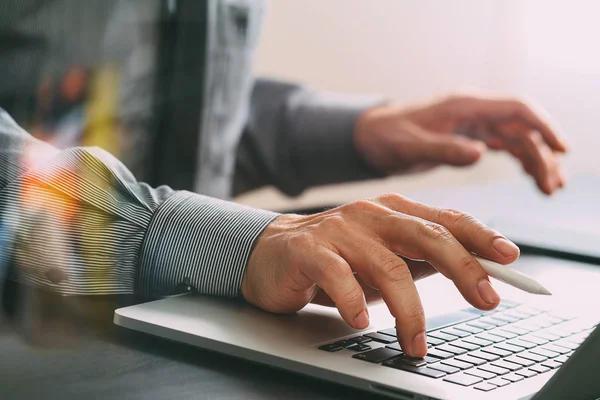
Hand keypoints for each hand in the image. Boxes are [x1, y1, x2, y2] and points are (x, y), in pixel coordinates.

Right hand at [241, 194, 519, 356]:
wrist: (271, 253)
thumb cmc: (335, 257)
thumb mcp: (384, 256)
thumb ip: (421, 259)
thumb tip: (474, 272)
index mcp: (392, 212)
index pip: (445, 220)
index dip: (480, 237)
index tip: (509, 259)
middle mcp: (369, 215)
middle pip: (425, 236)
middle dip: (462, 268)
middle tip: (486, 299)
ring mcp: (339, 229)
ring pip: (387, 266)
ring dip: (410, 311)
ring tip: (416, 342)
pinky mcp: (310, 249)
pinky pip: (338, 276)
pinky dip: (354, 302)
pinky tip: (362, 321)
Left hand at [354, 94, 567, 193]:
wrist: (369, 138)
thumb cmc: (386, 137)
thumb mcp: (410, 147)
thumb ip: (444, 149)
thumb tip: (480, 153)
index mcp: (463, 107)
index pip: (515, 108)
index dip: (542, 126)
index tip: (561, 149)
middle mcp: (472, 113)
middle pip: (521, 128)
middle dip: (542, 154)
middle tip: (552, 187)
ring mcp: (471, 125)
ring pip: (515, 139)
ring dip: (535, 161)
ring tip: (549, 189)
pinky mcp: (467, 138)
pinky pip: (503, 146)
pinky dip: (520, 161)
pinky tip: (531, 178)